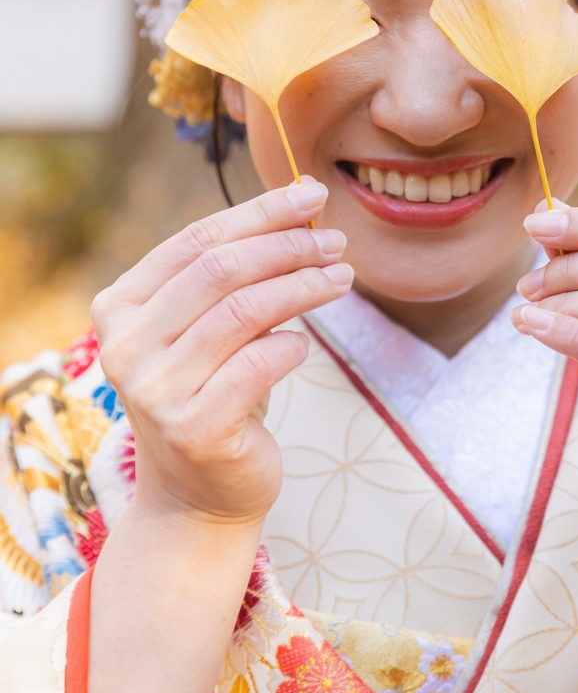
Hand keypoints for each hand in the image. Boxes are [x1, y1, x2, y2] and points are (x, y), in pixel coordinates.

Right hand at [91, 179, 351, 525]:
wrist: (197, 498)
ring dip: (303, 286)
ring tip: (341, 277)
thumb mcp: (211, 328)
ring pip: (245, 311)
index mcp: (121, 307)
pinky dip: (293, 345)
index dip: (260, 211)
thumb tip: (304, 207)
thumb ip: (236, 276)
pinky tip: (304, 344)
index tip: (312, 194)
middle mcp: (126, 345)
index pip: (197, 240)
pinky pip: (260, 364)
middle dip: (288, 246)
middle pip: (221, 270)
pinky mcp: (193, 427)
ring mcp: (154, 390)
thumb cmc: (212, 395)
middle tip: (337, 242)